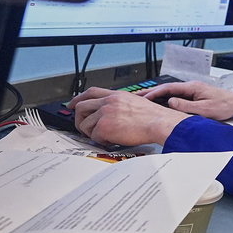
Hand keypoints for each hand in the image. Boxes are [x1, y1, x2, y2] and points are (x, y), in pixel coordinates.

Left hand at [69, 87, 190, 145]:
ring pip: (84, 124)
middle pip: (81, 106)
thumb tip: (109, 115)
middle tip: (84, 128)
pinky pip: (94, 137)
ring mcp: (106, 113)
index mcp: (116, 95)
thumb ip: (120, 105)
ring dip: (91, 133)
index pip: (91, 92)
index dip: (78, 98)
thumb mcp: (136, 102)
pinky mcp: (105, 126)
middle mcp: (109, 102)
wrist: (160, 123)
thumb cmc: (154, 116)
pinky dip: (102, 141)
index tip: (72, 104)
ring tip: (104, 136)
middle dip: (79, 119)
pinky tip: (112, 140)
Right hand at [138, 81, 232, 121]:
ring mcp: (192, 91)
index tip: (143, 98)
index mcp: (192, 87)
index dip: (154, 93)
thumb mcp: (204, 109)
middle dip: (151, 92)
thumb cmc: (223, 106)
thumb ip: (186, 106)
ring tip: (143, 101)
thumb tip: (170, 102)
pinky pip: (176, 97)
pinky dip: (165, 99)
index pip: (168, 88)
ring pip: (170, 93)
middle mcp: (191, 87)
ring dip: (157, 96)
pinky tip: (160, 104)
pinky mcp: (194, 96)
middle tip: (136, 96)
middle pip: (167, 88)